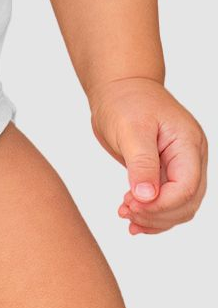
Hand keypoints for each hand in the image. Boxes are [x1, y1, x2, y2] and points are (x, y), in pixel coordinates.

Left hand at [88, 77, 207, 234]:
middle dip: (157, 214)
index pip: (186, 187)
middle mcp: (189, 157)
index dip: (162, 204)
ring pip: (178, 205)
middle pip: (186, 201)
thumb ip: (141, 162)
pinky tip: (133, 219)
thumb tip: (146, 197)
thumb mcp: (131, 128)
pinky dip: (151, 212)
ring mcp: (178, 165)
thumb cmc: (125, 100)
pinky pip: (165, 199)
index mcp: (188, 144)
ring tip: (126, 217)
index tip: (133, 206)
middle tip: (126, 213)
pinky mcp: (164, 170)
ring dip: (154, 217)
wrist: (117, 87)